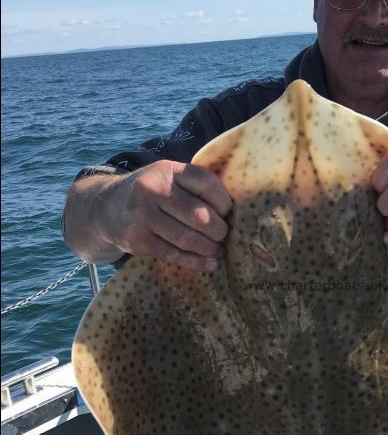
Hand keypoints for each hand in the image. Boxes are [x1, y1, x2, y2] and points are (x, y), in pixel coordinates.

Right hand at [104, 160, 231, 269]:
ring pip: (187, 238)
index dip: (224, 201)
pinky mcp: (137, 239)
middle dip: (219, 230)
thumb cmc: (152, 193)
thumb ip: (194, 186)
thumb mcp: (168, 177)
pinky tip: (209, 264)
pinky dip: (195, 262)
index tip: (230, 213)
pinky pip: (173, 254)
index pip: (206, 183)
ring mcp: (143, 215)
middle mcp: (153, 189)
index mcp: (168, 170)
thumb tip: (234, 210)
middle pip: (199, 215)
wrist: (107, 207)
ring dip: (209, 248)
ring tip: (219, 251)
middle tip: (226, 236)